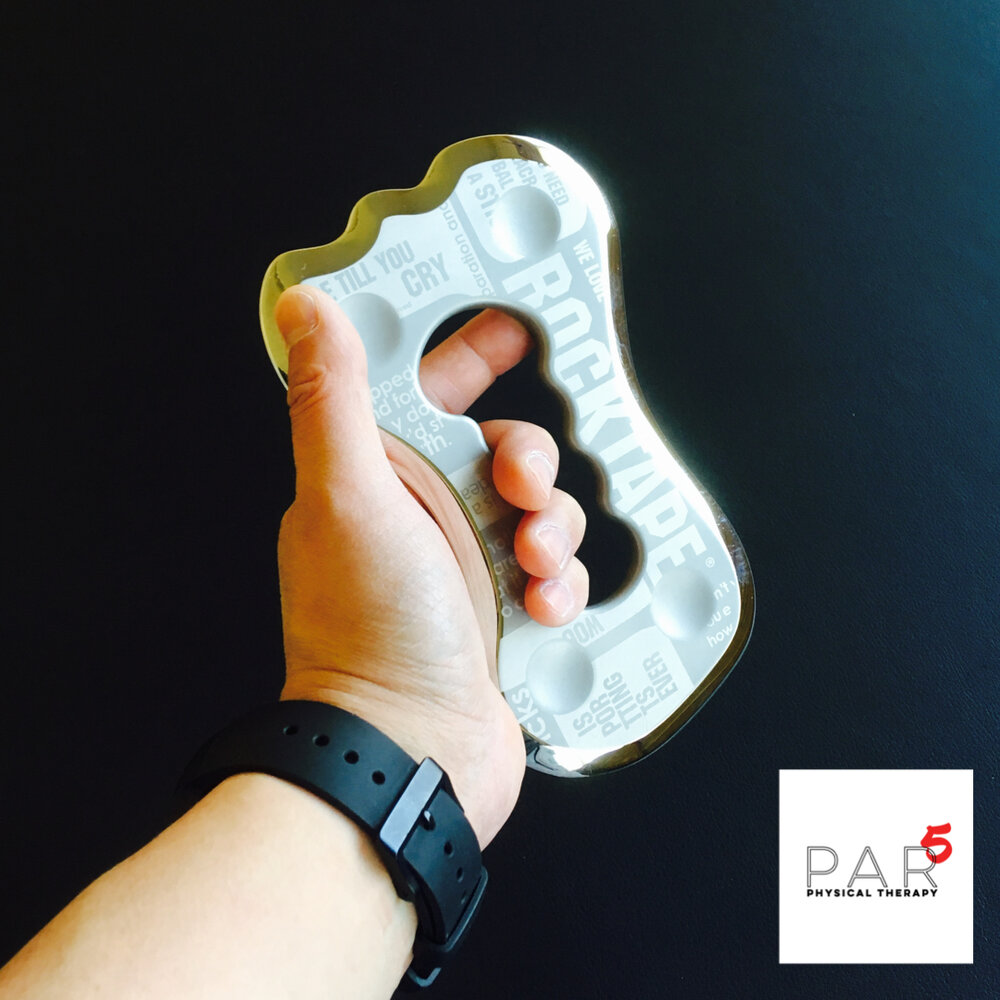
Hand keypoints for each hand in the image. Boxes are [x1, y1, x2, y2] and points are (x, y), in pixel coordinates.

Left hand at [274, 286, 587, 845]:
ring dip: (553, 529)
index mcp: (378, 478)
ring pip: (541, 511)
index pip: (428, 391)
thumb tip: (305, 309)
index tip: (515, 328)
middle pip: (502, 448)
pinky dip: (561, 586)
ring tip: (532, 566)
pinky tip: (540, 609)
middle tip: (522, 489)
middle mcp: (419, 518)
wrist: (409, 755)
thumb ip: (333, 397)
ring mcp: (463, 568)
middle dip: (530, 459)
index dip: (471, 354)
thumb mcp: (350, 499)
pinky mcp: (502, 613)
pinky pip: (558, 573)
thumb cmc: (370, 635)